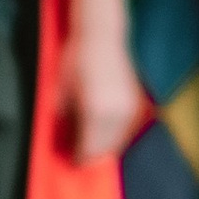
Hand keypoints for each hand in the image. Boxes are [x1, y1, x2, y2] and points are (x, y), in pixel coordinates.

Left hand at [59, 23, 142, 165]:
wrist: (102, 37)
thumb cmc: (76, 60)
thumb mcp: (61, 89)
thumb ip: (63, 117)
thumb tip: (63, 140)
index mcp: (95, 111)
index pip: (88, 147)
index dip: (78, 158)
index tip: (71, 161)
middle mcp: (115, 112)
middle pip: (104, 148)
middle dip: (91, 154)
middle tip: (79, 156)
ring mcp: (129, 108)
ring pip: (118, 140)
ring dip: (105, 146)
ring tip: (91, 144)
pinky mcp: (136, 102)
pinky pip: (127, 129)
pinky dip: (116, 135)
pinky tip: (105, 133)